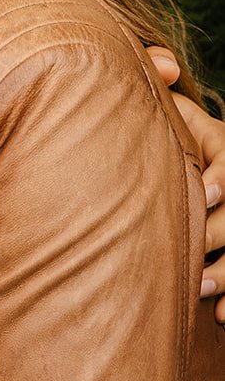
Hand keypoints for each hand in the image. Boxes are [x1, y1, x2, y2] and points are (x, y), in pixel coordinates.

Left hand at [148, 48, 224, 321]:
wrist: (201, 184)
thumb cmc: (184, 146)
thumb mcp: (184, 119)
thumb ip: (166, 93)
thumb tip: (161, 63)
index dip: (223, 178)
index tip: (204, 193)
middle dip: (220, 237)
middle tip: (192, 265)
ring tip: (201, 289)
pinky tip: (222, 317)